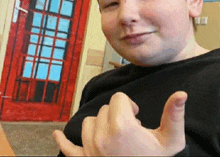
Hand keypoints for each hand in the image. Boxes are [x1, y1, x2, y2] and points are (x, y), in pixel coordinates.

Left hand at [53, 91, 186, 155]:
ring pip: (89, 122)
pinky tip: (56, 135)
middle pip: (104, 108)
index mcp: (121, 126)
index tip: (136, 114)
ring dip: (100, 124)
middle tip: (129, 128)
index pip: (118, 98)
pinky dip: (63, 142)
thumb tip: (181, 94)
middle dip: (117, 113)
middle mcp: (101, 136)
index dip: (129, 103)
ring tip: (114, 135)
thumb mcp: (170, 141)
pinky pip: (68, 149)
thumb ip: (174, 116)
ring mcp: (90, 150)